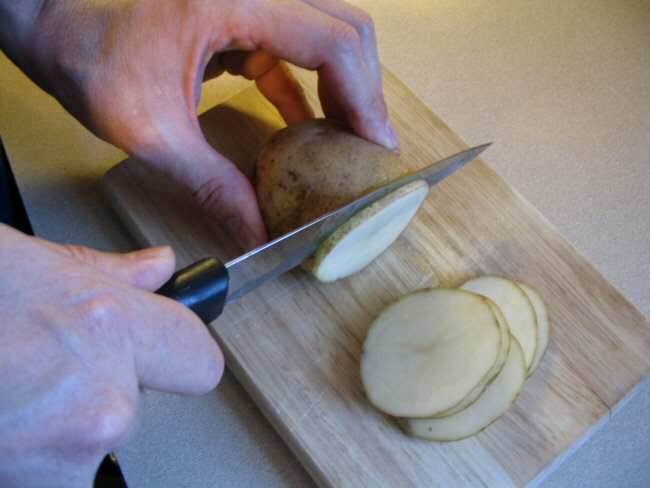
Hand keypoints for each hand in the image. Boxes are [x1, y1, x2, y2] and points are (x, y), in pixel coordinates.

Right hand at [0, 224, 222, 486]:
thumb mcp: (19, 263)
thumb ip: (101, 273)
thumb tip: (158, 269)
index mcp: (105, 327)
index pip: (198, 358)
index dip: (179, 353)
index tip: (166, 353)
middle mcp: (99, 401)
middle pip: (136, 407)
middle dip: (97, 388)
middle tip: (38, 365)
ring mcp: (63, 456)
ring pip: (91, 448)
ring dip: (57, 430)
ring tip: (5, 391)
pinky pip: (55, 476)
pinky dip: (28, 457)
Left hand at [3, 0, 397, 249]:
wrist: (60, 30)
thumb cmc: (92, 61)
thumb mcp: (152, 132)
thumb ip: (212, 184)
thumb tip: (254, 232)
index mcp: (234, 3)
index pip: (331, 42)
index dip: (364, 96)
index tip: (375, 146)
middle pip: (344, 27)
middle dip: (365, 88)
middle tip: (370, 146)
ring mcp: (249, 3)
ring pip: (327, 32)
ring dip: (344, 85)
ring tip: (351, 139)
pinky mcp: (241, 19)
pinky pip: (295, 48)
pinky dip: (310, 86)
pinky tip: (311, 126)